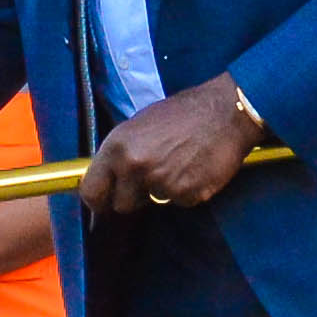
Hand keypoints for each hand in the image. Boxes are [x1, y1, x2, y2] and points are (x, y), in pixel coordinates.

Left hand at [87, 73, 267, 214]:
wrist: (225, 111)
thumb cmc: (183, 113)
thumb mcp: (139, 125)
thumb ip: (121, 153)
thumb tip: (109, 176)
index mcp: (118, 146)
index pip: (91, 191)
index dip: (98, 200)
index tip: (105, 201)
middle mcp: (135, 166)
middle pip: (121, 205)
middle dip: (134, 197)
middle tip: (153, 176)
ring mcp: (161, 182)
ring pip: (153, 203)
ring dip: (163, 191)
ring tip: (179, 164)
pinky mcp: (187, 194)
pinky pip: (179, 202)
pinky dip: (186, 192)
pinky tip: (195, 169)